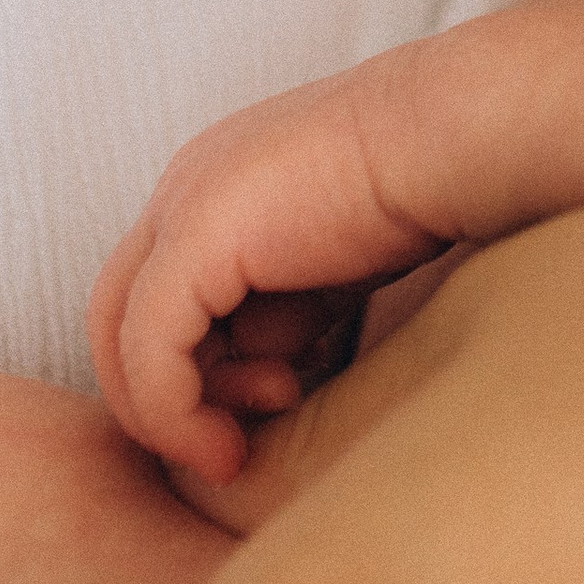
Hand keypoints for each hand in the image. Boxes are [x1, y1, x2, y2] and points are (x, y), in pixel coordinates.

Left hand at [86, 65, 454, 483]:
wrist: (463, 135)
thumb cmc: (429, 192)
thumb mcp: (335, 270)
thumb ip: (284, 314)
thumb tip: (262, 374)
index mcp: (218, 183)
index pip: (157, 296)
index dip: (190, 373)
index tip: (272, 403)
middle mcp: (185, 184)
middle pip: (120, 319)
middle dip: (169, 399)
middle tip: (232, 449)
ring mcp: (183, 203)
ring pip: (121, 338)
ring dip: (175, 414)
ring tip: (250, 436)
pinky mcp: (195, 236)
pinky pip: (149, 350)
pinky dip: (174, 413)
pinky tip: (229, 445)